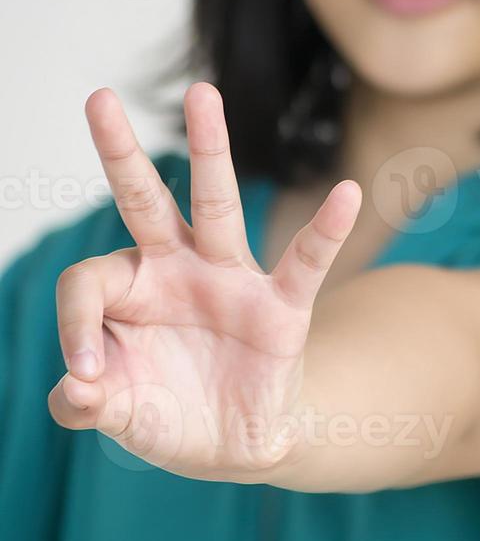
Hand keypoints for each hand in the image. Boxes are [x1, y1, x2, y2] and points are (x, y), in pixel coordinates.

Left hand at [48, 83, 361, 480]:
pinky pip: (305, 261)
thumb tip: (71, 390)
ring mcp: (230, 281)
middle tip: (98, 98)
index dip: (75, 327)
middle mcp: (177, 270)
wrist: (233, 445)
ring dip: (208, 150)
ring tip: (202, 94)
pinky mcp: (281, 307)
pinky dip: (327, 230)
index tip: (83, 379)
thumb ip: (84, 404)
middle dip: (121, 153)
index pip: (88, 281)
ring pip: (217, 206)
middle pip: (144, 200)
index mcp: (131, 291)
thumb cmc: (170, 414)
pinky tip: (347, 193)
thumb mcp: (120, 414)